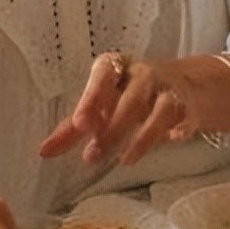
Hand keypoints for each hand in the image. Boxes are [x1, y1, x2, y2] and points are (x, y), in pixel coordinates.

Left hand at [38, 51, 229, 167]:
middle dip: (112, 126)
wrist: (180, 86)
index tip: (80, 125)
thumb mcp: (100, 106)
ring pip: (158, 109)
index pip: (101, 77)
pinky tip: (173, 140)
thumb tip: (43, 152)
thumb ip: (72, 129)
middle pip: (130, 98)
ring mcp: (167, 89)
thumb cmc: (128, 96)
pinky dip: (177, 129)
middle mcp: (142, 74)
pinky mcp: (186, 106)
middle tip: (92, 156)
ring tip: (124, 160)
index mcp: (115, 68)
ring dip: (142, 136)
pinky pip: (183, 117)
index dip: (91, 99)